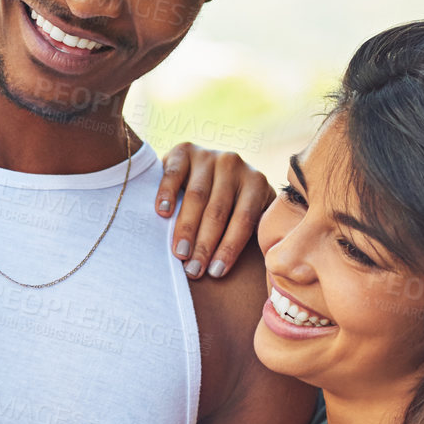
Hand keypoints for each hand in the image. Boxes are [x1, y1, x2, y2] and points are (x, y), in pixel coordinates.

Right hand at [156, 143, 274, 279]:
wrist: (213, 167)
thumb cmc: (233, 203)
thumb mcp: (253, 212)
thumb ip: (255, 231)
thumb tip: (261, 267)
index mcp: (256, 183)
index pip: (243, 220)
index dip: (229, 248)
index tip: (215, 273)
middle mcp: (234, 164)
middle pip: (218, 211)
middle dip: (205, 245)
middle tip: (193, 270)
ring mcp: (209, 155)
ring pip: (196, 196)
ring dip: (186, 228)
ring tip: (179, 254)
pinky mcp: (184, 150)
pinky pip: (174, 173)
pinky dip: (167, 193)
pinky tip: (162, 213)